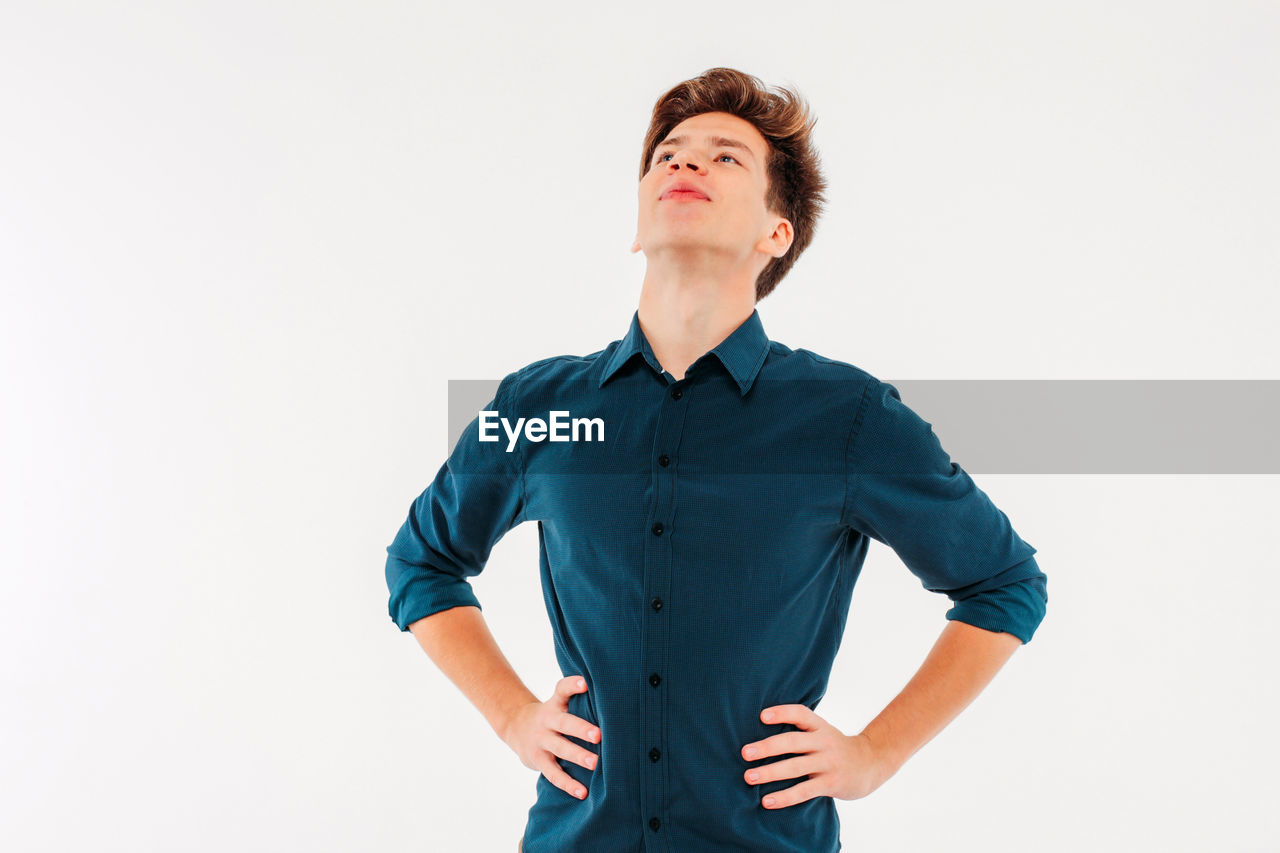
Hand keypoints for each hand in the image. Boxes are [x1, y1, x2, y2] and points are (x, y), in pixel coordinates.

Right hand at [500, 675, 599, 800]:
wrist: (515, 726)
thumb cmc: (551, 716)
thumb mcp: (559, 704)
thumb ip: (579, 703)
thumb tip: (618, 706)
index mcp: (554, 704)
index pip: (561, 690)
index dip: (572, 685)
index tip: (585, 682)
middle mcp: (547, 721)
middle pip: (564, 723)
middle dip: (581, 729)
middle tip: (598, 735)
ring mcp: (541, 741)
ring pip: (560, 748)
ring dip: (577, 756)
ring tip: (595, 764)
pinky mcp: (538, 760)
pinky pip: (553, 774)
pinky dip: (568, 784)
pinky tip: (583, 792)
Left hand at [740, 705, 895, 808]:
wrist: (871, 763)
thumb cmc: (835, 747)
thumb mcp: (822, 731)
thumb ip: (800, 730)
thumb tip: (760, 727)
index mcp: (819, 726)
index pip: (800, 714)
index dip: (782, 713)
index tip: (761, 716)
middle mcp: (824, 742)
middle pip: (793, 742)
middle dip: (767, 747)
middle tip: (745, 752)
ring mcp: (828, 763)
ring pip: (795, 767)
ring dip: (770, 772)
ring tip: (749, 777)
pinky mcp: (831, 783)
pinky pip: (804, 791)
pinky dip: (784, 797)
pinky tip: (766, 801)